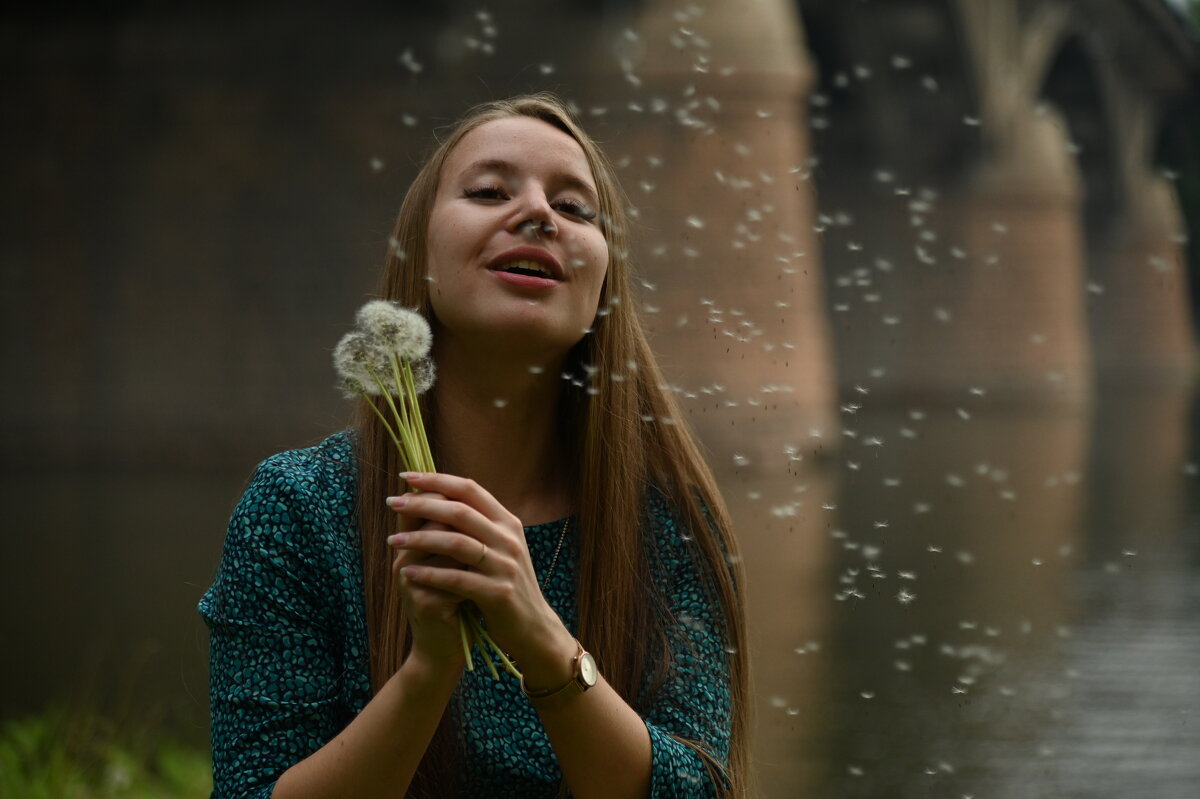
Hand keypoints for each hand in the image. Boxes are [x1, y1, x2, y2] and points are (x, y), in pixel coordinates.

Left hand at [385, 473, 576, 684]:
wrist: (533, 627)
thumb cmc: (505, 584)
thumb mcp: (499, 548)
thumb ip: (477, 525)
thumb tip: (438, 497)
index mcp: (507, 523)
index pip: (470, 489)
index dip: (437, 480)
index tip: (407, 477)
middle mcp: (509, 539)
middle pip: (460, 511)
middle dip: (422, 504)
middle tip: (392, 502)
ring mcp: (506, 566)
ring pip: (456, 543)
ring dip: (419, 540)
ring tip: (392, 540)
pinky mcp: (498, 593)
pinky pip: (456, 579)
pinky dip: (428, 574)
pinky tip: (406, 573)